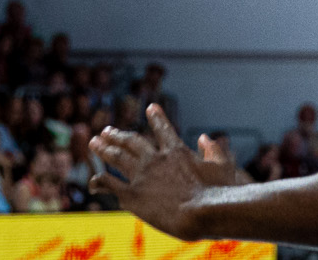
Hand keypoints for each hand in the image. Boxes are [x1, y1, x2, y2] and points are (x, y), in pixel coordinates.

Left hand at [90, 106, 213, 240]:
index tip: (150, 107)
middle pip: (132, 142)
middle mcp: (156, 159)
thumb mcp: (223, 166)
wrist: (200, 212)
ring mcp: (141, 176)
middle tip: (106, 130)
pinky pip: (109, 184)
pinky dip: (100, 180)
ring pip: (117, 158)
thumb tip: (206, 137)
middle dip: (118, 135)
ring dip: (104, 149)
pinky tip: (93, 181)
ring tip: (95, 143)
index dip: (157, 117)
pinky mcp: (131, 195)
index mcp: (177, 151)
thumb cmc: (218, 192)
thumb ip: (214, 150)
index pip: (164, 129)